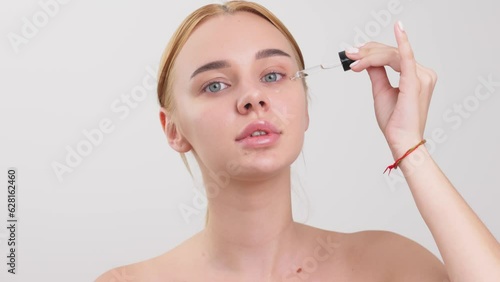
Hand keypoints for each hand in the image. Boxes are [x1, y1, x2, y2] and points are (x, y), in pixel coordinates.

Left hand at [345, 21, 436, 158]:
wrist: (400, 140)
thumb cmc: (395, 121)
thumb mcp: (381, 91)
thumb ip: (377, 73)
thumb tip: (368, 59)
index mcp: (417, 76)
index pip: (393, 55)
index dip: (372, 51)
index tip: (353, 54)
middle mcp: (423, 74)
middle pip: (391, 53)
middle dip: (368, 51)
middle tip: (350, 54)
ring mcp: (422, 77)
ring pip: (391, 55)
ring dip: (370, 55)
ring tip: (353, 59)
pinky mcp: (415, 82)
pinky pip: (407, 58)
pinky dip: (402, 43)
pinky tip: (398, 30)